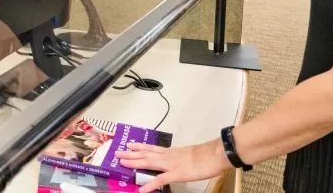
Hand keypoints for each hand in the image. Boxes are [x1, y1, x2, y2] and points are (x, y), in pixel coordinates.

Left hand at [115, 140, 231, 192]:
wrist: (215, 154)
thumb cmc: (206, 156)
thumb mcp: (190, 155)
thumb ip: (181, 158)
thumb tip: (179, 162)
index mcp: (171, 152)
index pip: (151, 148)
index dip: (139, 147)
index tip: (129, 145)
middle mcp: (168, 156)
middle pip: (145, 154)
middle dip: (130, 154)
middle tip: (117, 153)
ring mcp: (171, 164)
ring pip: (148, 162)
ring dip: (134, 162)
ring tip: (121, 163)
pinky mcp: (176, 174)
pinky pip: (160, 180)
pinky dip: (150, 185)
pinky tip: (141, 189)